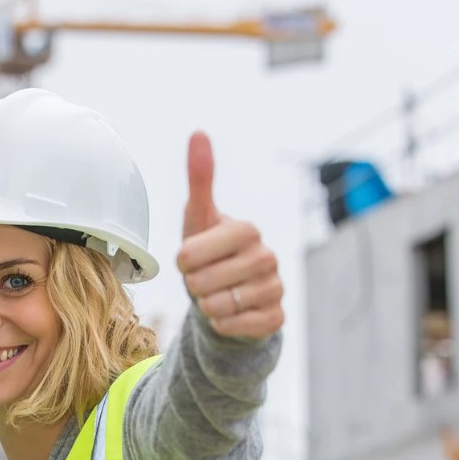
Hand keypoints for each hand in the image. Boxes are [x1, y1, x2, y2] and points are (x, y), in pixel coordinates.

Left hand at [176, 131, 283, 338]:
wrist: (230, 297)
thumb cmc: (210, 255)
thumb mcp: (199, 219)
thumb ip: (199, 179)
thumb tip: (198, 133)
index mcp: (246, 230)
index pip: (188, 254)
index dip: (182, 262)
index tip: (193, 258)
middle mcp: (267, 257)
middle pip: (200, 282)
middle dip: (192, 286)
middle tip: (204, 279)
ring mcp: (275, 288)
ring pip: (217, 306)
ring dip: (206, 306)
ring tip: (216, 295)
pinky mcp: (275, 318)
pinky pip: (234, 326)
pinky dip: (222, 324)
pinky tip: (228, 314)